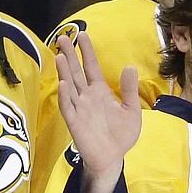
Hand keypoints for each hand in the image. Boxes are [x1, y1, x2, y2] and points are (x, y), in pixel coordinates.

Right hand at [55, 32, 140, 185]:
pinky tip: (63, 84)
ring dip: (64, 72)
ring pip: (69, 86)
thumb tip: (130, 67)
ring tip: (60, 56)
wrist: (113, 157)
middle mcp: (87, 97)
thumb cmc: (121, 135)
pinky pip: (68, 107)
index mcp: (100, 92)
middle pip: (76, 72)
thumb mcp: (131, 111)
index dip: (87, 52)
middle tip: (63, 37)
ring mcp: (79, 108)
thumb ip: (129, 90)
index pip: (91, 68)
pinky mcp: (74, 122)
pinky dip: (65, 96)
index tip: (82, 34)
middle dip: (69, 55)